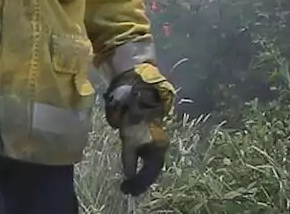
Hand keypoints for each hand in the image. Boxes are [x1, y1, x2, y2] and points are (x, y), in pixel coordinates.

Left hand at [104, 64, 174, 195]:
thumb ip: (129, 160)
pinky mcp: (154, 140)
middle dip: (140, 180)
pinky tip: (134, 166)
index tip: (126, 187)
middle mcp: (162, 149)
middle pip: (152, 171)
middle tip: (128, 186)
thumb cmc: (136, 120)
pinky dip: (141, 165)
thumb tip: (128, 176)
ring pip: (151, 165)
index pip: (149, 174)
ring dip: (141, 173)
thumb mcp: (129, 142)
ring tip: (130, 179)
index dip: (138, 183)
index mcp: (159, 150)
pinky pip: (149, 158)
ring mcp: (159, 144)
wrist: (140, 101)